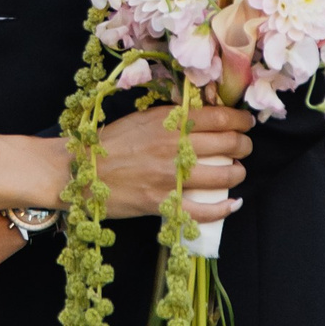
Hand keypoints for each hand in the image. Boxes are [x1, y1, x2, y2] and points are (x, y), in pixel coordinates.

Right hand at [95, 98, 250, 220]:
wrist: (78, 171)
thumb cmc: (110, 143)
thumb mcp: (142, 118)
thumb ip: (174, 116)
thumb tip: (207, 114)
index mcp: (169, 121)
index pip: (221, 118)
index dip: (242, 121)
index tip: (246, 124)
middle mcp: (174, 147)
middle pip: (229, 144)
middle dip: (244, 146)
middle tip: (243, 148)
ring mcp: (170, 178)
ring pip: (225, 176)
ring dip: (238, 173)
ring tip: (235, 172)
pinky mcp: (163, 204)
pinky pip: (205, 210)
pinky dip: (224, 208)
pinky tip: (232, 203)